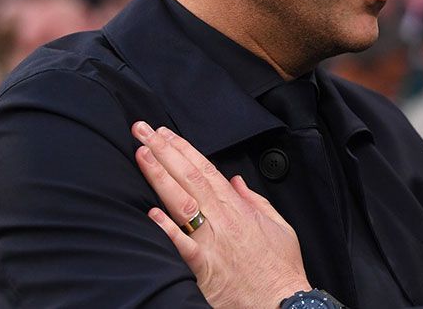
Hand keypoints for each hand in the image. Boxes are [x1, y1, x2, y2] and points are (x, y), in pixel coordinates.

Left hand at [131, 121, 310, 308]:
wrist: (281, 301)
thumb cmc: (280, 267)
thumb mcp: (277, 226)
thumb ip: (254, 201)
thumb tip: (236, 182)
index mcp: (238, 208)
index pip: (205, 170)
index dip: (183, 149)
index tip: (164, 133)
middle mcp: (223, 219)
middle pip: (189, 178)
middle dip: (163, 151)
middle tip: (142, 130)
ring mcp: (211, 242)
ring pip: (181, 202)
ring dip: (159, 176)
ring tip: (141, 154)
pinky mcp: (203, 268)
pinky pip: (182, 245)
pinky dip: (167, 228)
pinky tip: (150, 211)